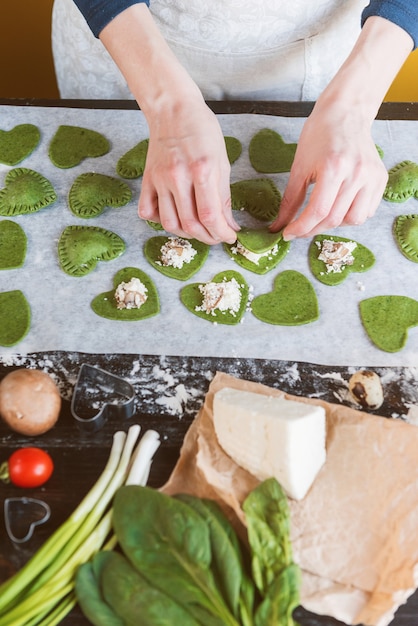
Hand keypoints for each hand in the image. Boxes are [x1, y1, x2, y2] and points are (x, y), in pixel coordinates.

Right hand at [138, 100, 238, 244]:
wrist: (173, 108)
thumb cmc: (202, 130)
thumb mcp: (222, 161)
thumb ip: (224, 196)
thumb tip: (229, 225)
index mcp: (201, 170)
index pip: (211, 216)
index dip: (222, 233)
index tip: (230, 237)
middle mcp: (178, 177)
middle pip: (191, 225)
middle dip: (208, 237)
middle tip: (217, 236)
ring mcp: (159, 180)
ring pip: (170, 224)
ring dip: (187, 234)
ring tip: (199, 230)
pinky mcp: (148, 180)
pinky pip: (148, 212)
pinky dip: (160, 222)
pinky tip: (175, 217)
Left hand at [270, 103, 387, 239]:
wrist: (345, 113)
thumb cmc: (319, 135)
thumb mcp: (299, 167)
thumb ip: (290, 200)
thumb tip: (279, 225)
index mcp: (334, 167)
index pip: (318, 211)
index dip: (301, 227)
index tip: (288, 234)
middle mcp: (357, 173)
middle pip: (334, 218)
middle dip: (313, 229)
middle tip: (300, 229)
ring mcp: (372, 177)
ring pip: (353, 220)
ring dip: (334, 224)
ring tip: (321, 216)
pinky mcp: (381, 179)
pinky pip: (367, 211)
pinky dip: (350, 216)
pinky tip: (338, 207)